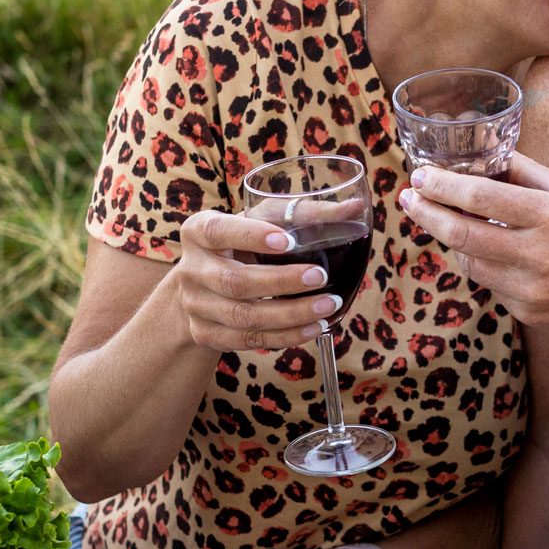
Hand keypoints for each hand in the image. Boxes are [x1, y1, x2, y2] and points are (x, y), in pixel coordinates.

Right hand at [169, 210, 346, 353]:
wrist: (203, 286)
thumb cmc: (243, 243)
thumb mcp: (262, 222)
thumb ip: (304, 214)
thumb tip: (356, 207)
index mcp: (199, 231)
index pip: (219, 231)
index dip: (251, 236)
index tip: (288, 241)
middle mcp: (192, 269)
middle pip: (235, 282)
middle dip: (282, 282)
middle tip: (321, 277)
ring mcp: (196, 305)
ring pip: (244, 317)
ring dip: (291, 315)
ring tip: (328, 306)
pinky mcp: (206, 334)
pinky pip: (248, 341)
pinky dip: (285, 336)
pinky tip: (314, 327)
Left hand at [398, 156, 548, 357]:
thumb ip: (530, 174)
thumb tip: (490, 154)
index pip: (481, 199)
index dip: (443, 187)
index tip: (421, 176)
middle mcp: (535, 254)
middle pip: (461, 235)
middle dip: (427, 214)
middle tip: (409, 199)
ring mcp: (528, 289)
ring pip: (469, 262)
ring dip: (451, 241)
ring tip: (441, 220)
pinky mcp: (525, 312)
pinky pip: (489, 284)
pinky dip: (481, 264)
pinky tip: (485, 250)